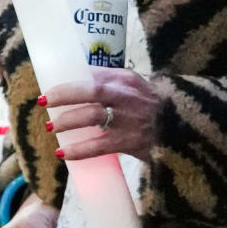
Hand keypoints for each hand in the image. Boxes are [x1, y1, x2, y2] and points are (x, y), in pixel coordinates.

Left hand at [46, 65, 161, 162]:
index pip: (93, 74)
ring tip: (52, 128)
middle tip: (44, 102)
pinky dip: (79, 150)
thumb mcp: (135, 86)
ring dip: (68, 122)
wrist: (182, 128)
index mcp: (127, 79)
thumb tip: (76, 78)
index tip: (51, 87)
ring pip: (92, 116)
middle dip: (64, 95)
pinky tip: (64, 153)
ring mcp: (129, 119)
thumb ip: (109, 81)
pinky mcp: (130, 142)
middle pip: (90, 91)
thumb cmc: (151, 106)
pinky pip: (99, 146)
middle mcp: (128, 96)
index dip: (70, 81)